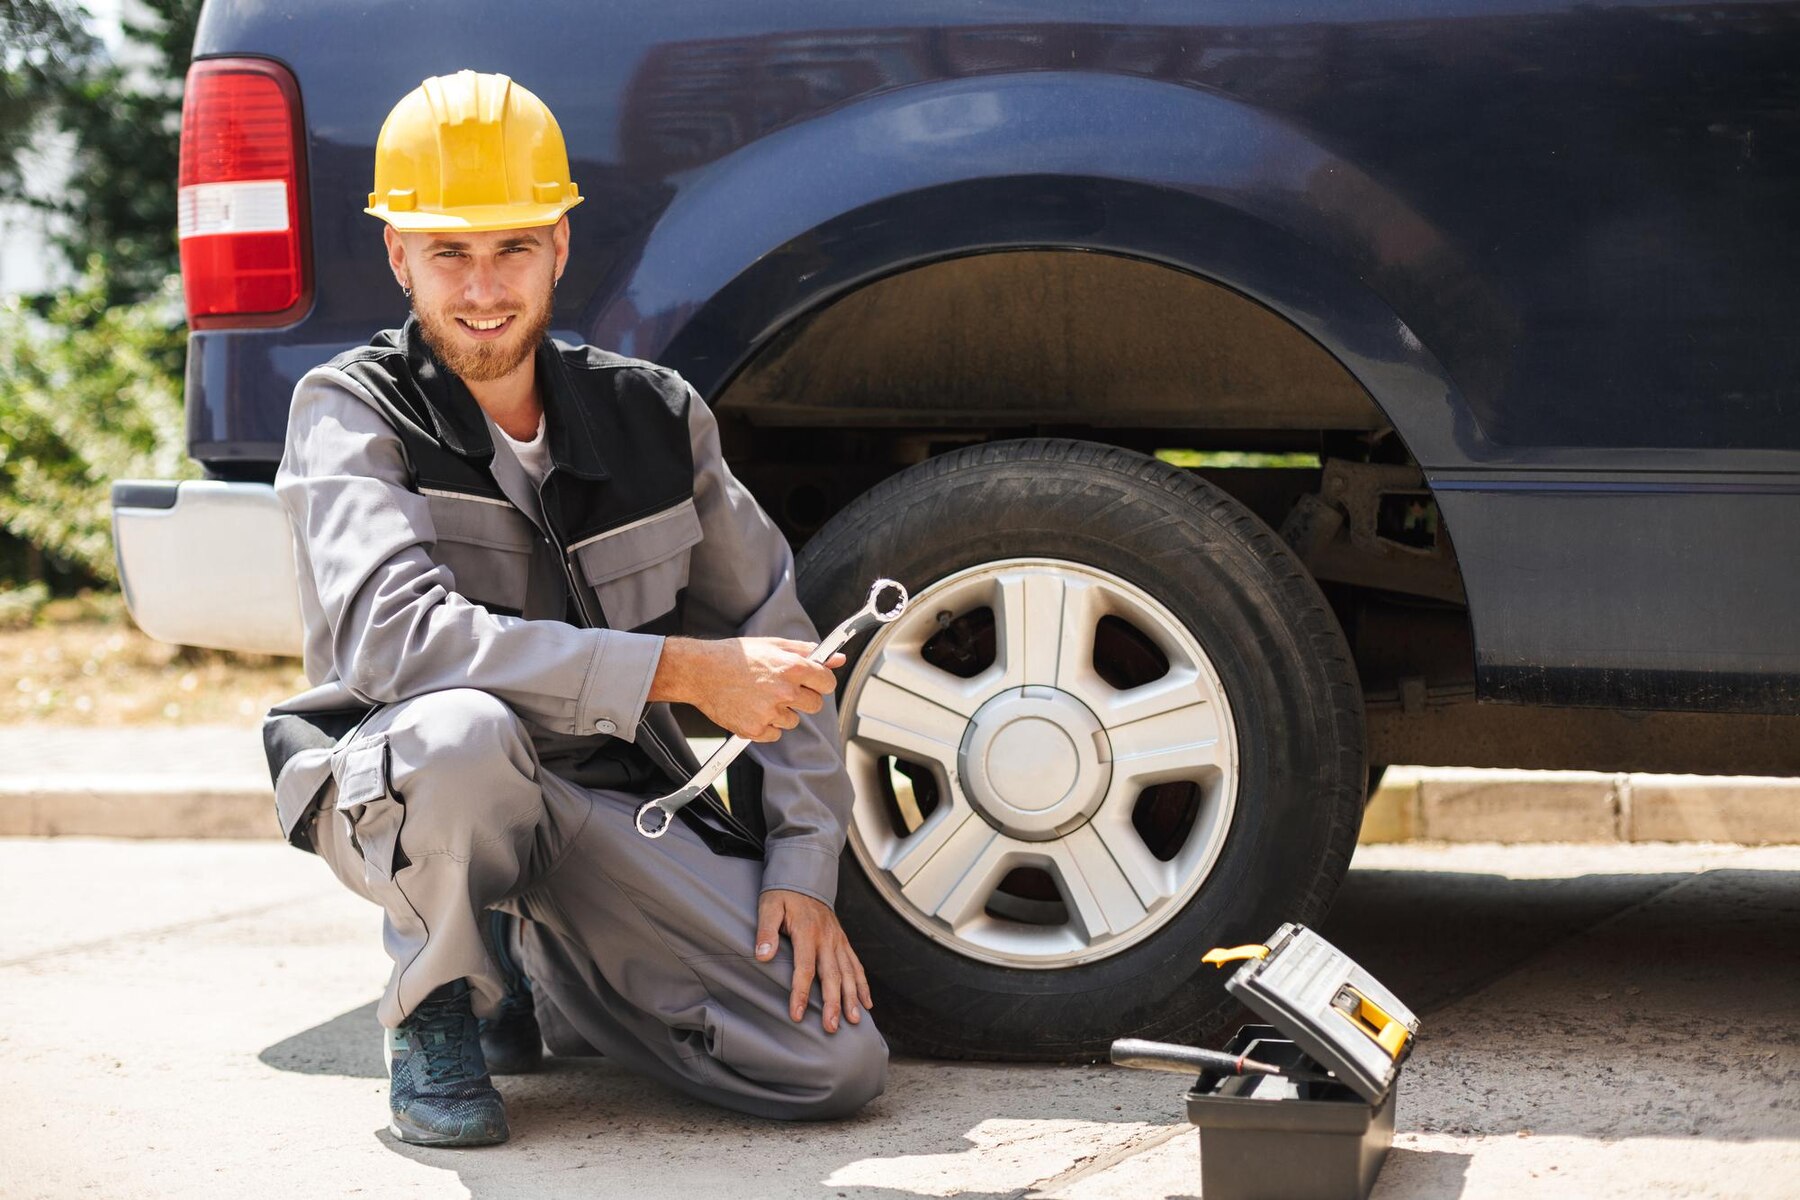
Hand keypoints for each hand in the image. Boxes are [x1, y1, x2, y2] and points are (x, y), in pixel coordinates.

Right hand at [650, 637, 845, 742]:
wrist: (701, 671)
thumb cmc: (737, 656)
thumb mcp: (774, 645)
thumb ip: (807, 652)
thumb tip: (836, 658)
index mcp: (793, 668)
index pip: (827, 683)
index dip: (820, 681)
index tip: (811, 681)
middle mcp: (784, 692)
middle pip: (815, 705)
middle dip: (803, 698)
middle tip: (782, 689)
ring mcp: (770, 713)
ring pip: (793, 721)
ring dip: (782, 712)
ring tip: (760, 696)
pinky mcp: (755, 729)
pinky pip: (774, 734)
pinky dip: (766, 726)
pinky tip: (751, 708)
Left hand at [755, 889, 871, 1033]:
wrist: (804, 877)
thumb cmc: (783, 895)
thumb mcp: (769, 907)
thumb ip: (766, 931)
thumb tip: (763, 956)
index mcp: (808, 932)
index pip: (805, 968)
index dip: (801, 993)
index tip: (797, 1015)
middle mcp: (827, 938)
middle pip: (832, 975)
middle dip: (833, 1003)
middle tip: (832, 1027)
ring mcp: (838, 940)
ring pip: (848, 973)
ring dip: (852, 998)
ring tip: (853, 1021)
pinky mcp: (843, 941)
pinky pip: (856, 965)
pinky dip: (862, 985)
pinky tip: (867, 1003)